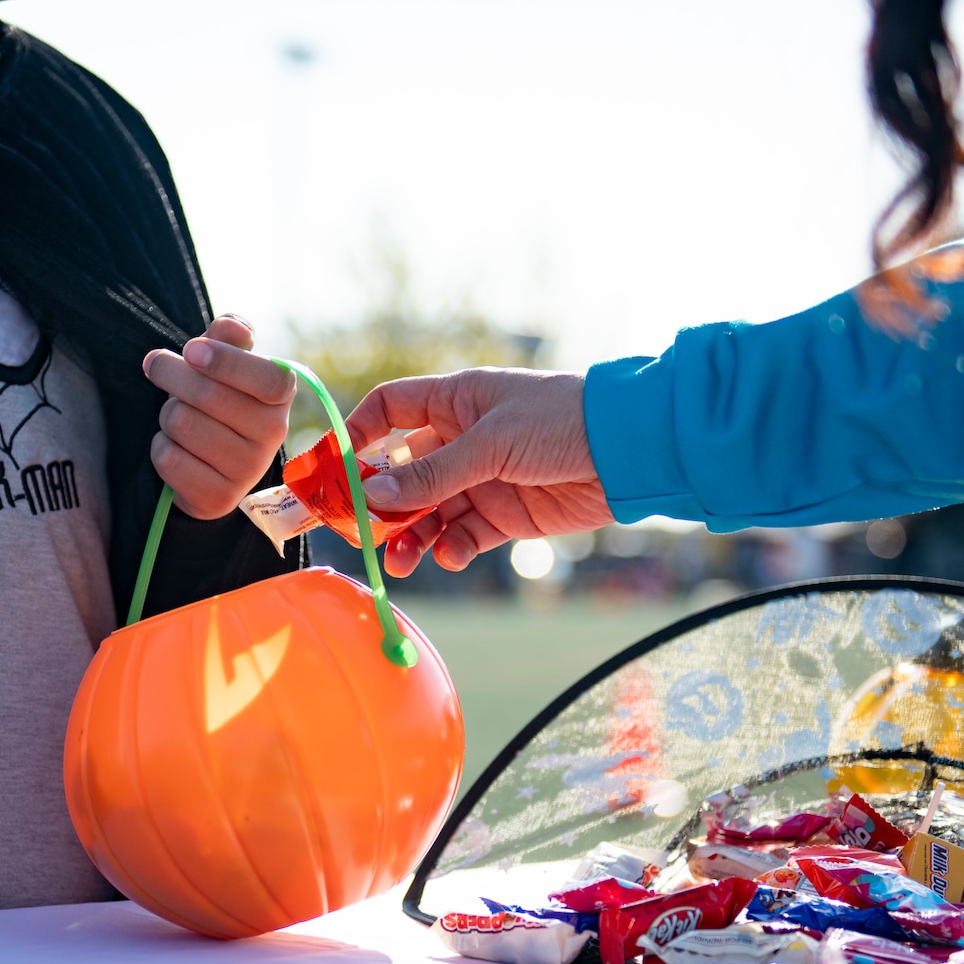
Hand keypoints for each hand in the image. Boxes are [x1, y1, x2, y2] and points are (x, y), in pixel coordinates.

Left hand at [143, 315, 295, 519]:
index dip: (227, 362)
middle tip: (157, 366)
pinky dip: (162, 447)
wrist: (214, 467)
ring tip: (179, 418)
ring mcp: (248, 470)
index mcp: (280, 396)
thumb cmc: (220, 401)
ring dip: (167, 415)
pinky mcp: (219, 498)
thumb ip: (228, 337)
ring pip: (182, 423)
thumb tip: (231, 325)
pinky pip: (169, 458)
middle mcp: (273, 435)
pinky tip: (178, 449)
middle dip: (172, 375)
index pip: (268, 378)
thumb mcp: (227, 364)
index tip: (191, 349)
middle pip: (208, 395)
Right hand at [345, 368, 609, 575]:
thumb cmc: (561, 421)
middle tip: (359, 533)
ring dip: (411, 536)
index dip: (358, 434)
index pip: (389, 409)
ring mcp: (482, 480)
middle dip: (380, 504)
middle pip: (402, 472)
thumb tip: (372, 496)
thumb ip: (431, 475)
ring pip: (429, 512)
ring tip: (402, 561)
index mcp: (454, 402)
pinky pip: (463, 536)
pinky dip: (451, 549)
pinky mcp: (505, 515)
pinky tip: (449, 556)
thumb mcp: (490, 443)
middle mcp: (462, 440)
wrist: (630, 452)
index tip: (333, 467)